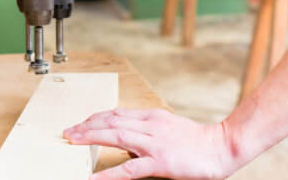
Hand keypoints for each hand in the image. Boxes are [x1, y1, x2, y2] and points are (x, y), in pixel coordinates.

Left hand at [64, 108, 239, 179]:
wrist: (221, 146)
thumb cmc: (197, 140)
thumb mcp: (168, 128)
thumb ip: (146, 131)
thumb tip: (126, 143)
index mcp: (152, 116)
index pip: (117, 113)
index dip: (95, 118)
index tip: (80, 123)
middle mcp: (150, 125)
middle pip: (111, 121)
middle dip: (86, 126)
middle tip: (67, 132)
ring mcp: (154, 142)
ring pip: (116, 135)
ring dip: (91, 138)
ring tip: (72, 142)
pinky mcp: (160, 161)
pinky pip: (129, 168)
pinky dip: (108, 174)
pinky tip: (94, 178)